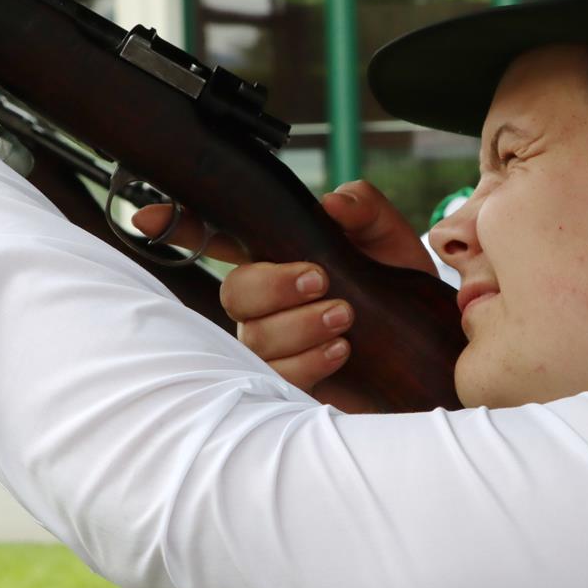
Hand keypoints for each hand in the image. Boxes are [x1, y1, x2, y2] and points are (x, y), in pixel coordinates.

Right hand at [132, 181, 435, 411]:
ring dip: (298, 324)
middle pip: (234, 292)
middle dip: (272, 284)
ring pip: (253, 336)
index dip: (181, 226)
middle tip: (320, 279)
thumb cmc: (404, 291)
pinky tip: (341, 348)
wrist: (438, 352)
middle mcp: (269, 303)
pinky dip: (308, 359)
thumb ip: (363, 210)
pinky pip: (275, 376)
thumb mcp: (390, 240)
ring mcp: (277, 344)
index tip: (149, 215)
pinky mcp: (292, 384)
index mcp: (280, 256)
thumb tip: (331, 203)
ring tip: (346, 317)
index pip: (219, 238)